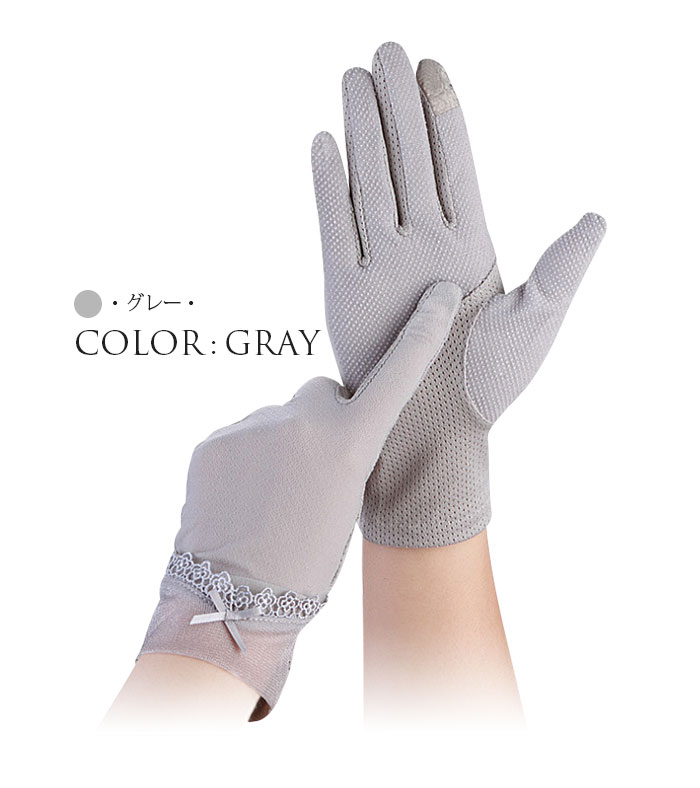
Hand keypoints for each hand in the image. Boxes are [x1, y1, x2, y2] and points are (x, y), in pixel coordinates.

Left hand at [138, 282, 460, 718]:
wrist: (233, 602)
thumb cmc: (308, 565)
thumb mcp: (346, 502)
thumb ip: (341, 449)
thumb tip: (317, 425)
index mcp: (347, 443)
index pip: (394, 375)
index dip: (421, 333)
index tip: (438, 294)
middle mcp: (300, 421)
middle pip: (322, 395)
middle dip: (324, 418)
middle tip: (312, 474)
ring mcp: (251, 427)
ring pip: (279, 421)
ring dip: (280, 447)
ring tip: (271, 501)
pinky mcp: (214, 440)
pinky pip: (243, 438)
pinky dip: (247, 461)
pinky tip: (243, 499)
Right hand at [312, 42, 605, 546]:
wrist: (435, 430)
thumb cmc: (491, 384)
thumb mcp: (539, 321)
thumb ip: (562, 267)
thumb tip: (596, 218)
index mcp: (470, 244)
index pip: (455, 165)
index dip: (443, 117)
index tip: (432, 68)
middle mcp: (423, 245)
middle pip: (407, 160)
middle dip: (397, 106)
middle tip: (384, 52)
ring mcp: (382, 264)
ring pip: (370, 182)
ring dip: (362, 131)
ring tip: (353, 79)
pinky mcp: (345, 289)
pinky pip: (334, 227)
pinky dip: (327, 186)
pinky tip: (323, 143)